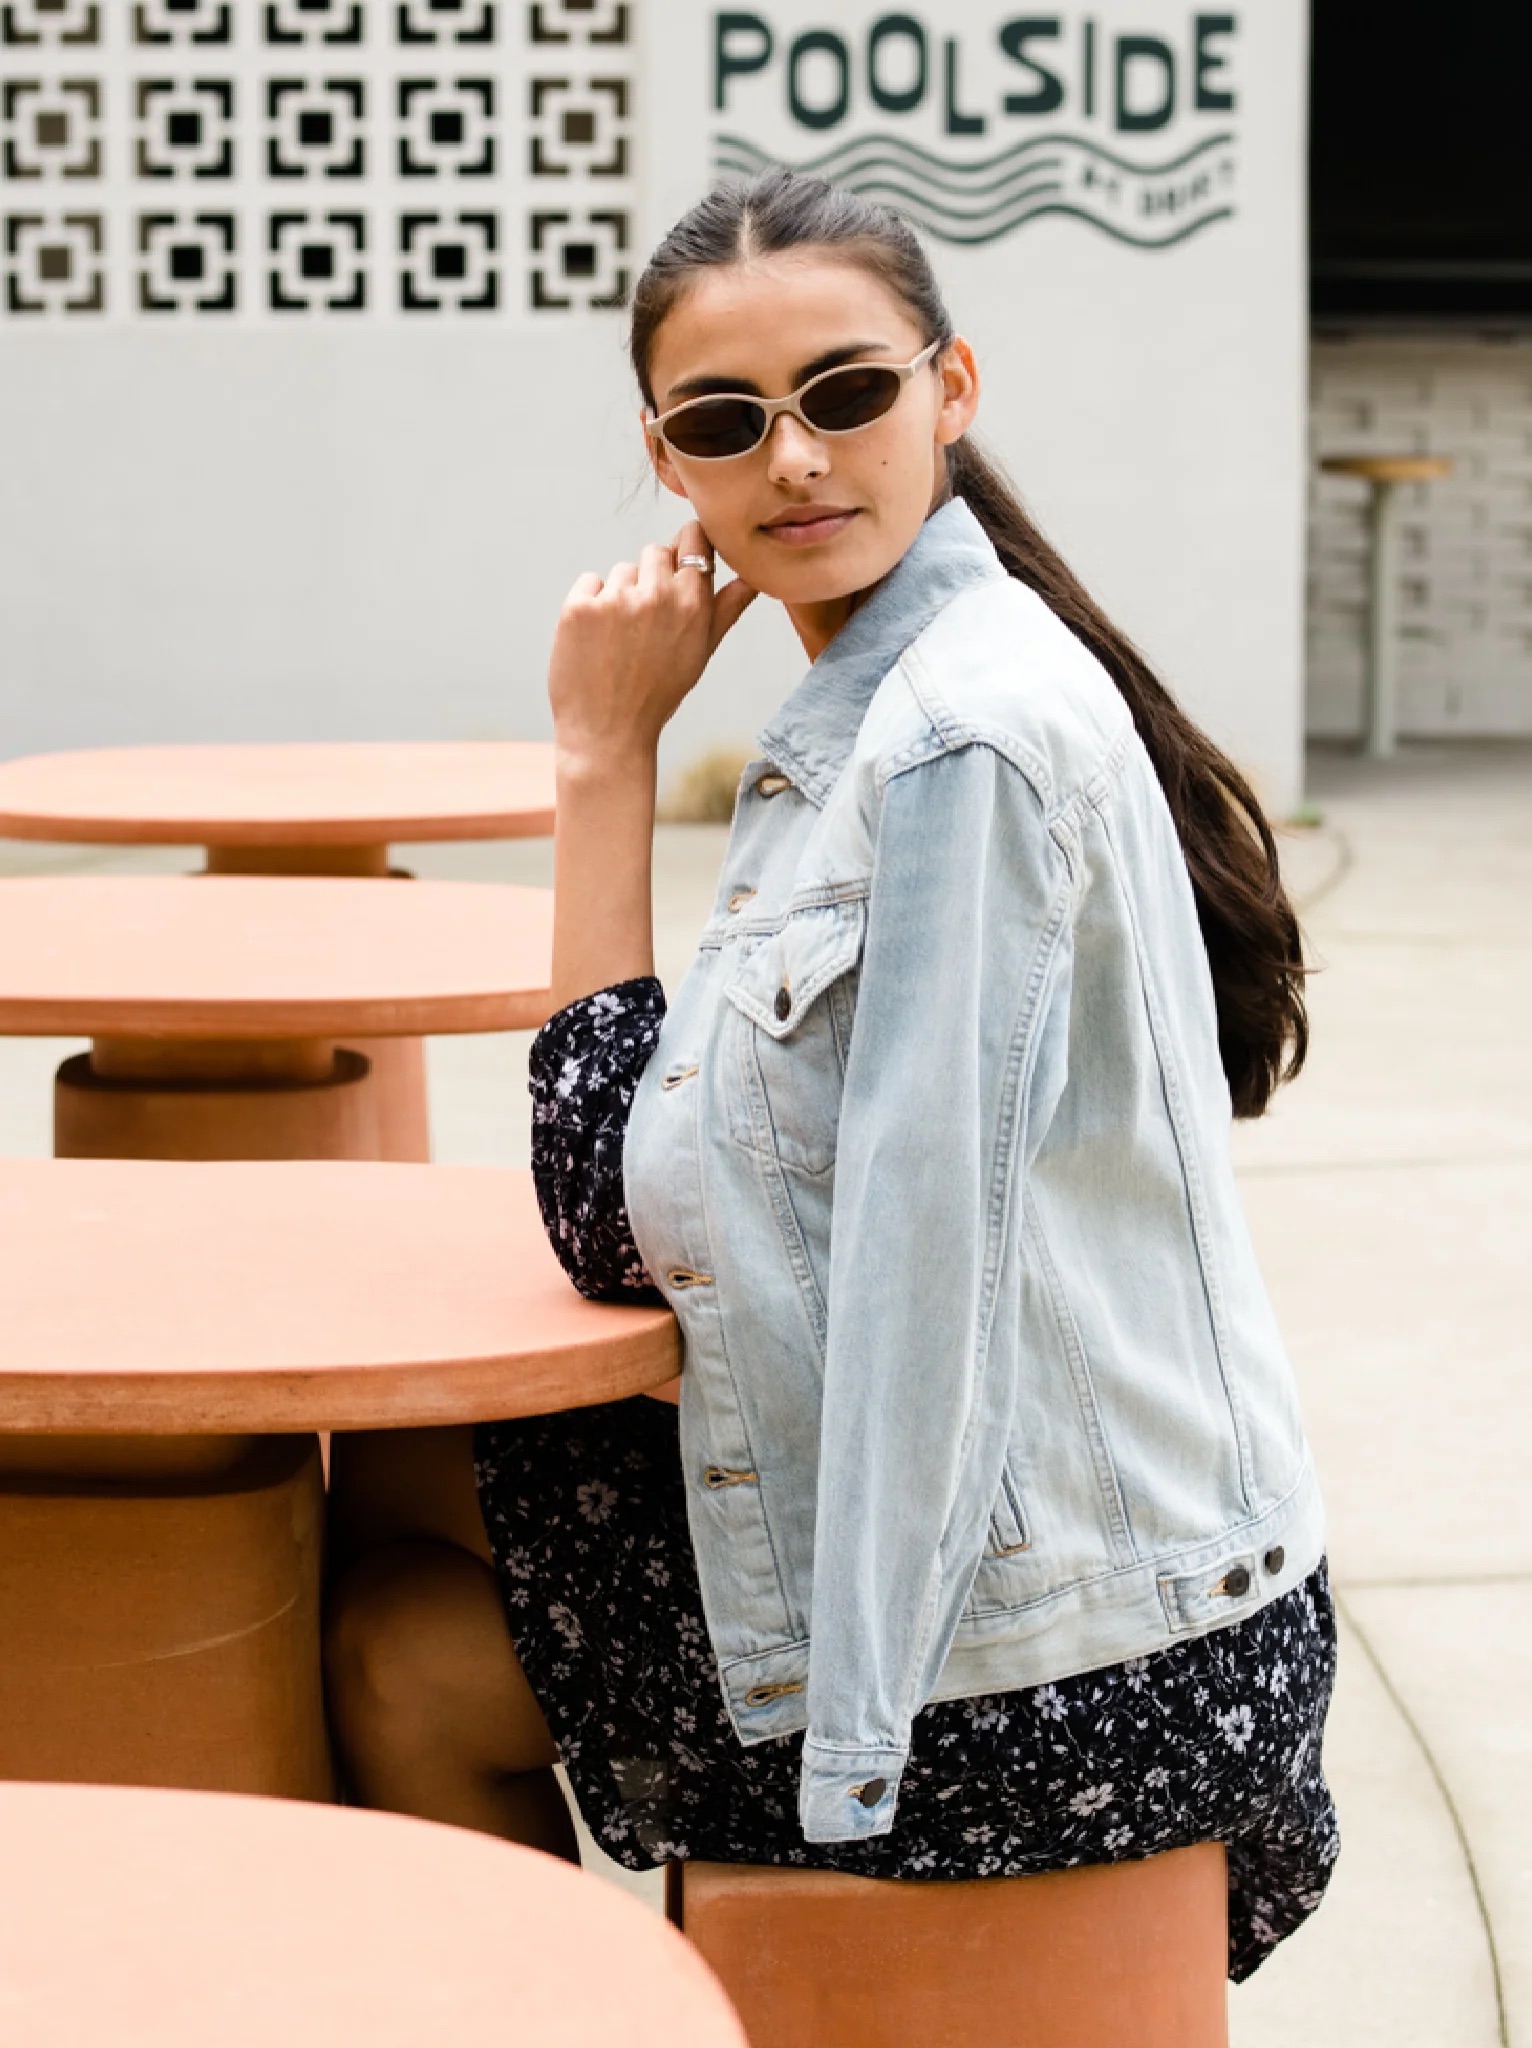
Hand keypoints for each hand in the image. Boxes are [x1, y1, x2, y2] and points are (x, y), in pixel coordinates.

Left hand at [547, 519, 756, 769]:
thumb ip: (727, 608)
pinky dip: (590, 605)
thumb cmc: (658, 695)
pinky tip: (596, 640)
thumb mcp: (701, 653)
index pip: (693, 538)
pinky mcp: (580, 607)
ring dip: (621, 596)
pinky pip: (590, 582)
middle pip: (655, 552)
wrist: (607, 733)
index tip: (679, 567)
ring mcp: (615, 599)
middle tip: (646, 624)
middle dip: (651, 578)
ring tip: (621, 640)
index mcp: (692, 604)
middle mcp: (656, 595)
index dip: (686, 548)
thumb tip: (753, 576)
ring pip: (622, 571)